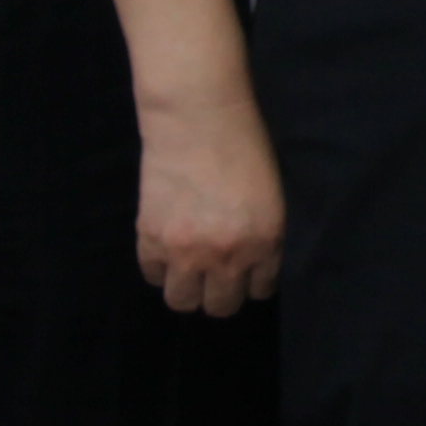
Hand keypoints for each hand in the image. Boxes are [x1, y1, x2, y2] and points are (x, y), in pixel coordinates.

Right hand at [134, 98, 284, 317]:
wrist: (199, 119)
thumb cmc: (246, 145)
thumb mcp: (274, 194)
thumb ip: (266, 233)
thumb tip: (257, 262)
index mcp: (266, 242)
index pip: (260, 290)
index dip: (254, 282)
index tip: (248, 274)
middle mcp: (226, 257)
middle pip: (221, 306)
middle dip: (222, 295)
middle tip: (218, 276)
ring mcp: (185, 253)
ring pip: (182, 301)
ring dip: (188, 289)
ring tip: (190, 270)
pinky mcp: (151, 240)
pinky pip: (153, 276)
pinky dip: (161, 269)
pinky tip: (169, 252)